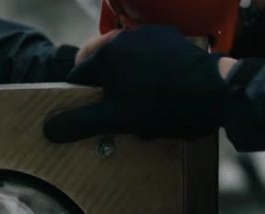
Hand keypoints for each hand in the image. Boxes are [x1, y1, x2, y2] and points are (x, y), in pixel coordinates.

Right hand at [46, 26, 235, 141]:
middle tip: (116, 114)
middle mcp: (123, 37)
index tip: (90, 116)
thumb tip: (48, 128)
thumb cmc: (163, 106)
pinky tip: (159, 95)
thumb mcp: (116, 119)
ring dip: (126, 83)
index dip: (81, 100)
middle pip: (102, 68)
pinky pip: (148, 58)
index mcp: (105, 53)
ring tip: (139, 107)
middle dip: (106, 90)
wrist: (215, 93)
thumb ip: (80, 122)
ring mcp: (149, 35)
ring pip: (125, 62)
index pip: (78, 77)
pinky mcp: (171, 39)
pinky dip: (147, 74)